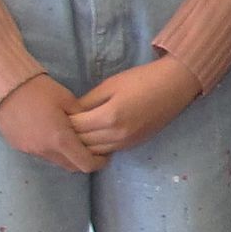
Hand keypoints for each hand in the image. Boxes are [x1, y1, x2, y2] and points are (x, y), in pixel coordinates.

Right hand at [0, 75, 100, 172]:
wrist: (2, 87)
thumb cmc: (38, 90)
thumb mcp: (67, 99)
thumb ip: (83, 117)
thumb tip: (91, 127)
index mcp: (60, 140)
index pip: (86, 164)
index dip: (99, 162)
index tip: (105, 154)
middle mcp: (46, 150)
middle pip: (72, 166)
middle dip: (84, 160)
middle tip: (91, 148)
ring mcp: (31, 150)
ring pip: (56, 161)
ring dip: (66, 155)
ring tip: (71, 139)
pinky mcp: (20, 146)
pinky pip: (41, 154)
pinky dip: (51, 150)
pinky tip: (51, 134)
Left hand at [71, 55, 201, 159]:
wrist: (174, 86)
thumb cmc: (142, 79)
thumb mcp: (110, 84)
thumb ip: (89, 101)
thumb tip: (71, 114)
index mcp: (109, 116)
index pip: (76, 126)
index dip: (63, 121)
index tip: (56, 115)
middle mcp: (117, 134)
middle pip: (83, 142)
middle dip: (69, 135)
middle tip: (60, 126)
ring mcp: (126, 142)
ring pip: (94, 151)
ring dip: (82, 144)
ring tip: (72, 133)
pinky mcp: (133, 145)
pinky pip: (107, 151)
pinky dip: (96, 147)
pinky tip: (90, 138)